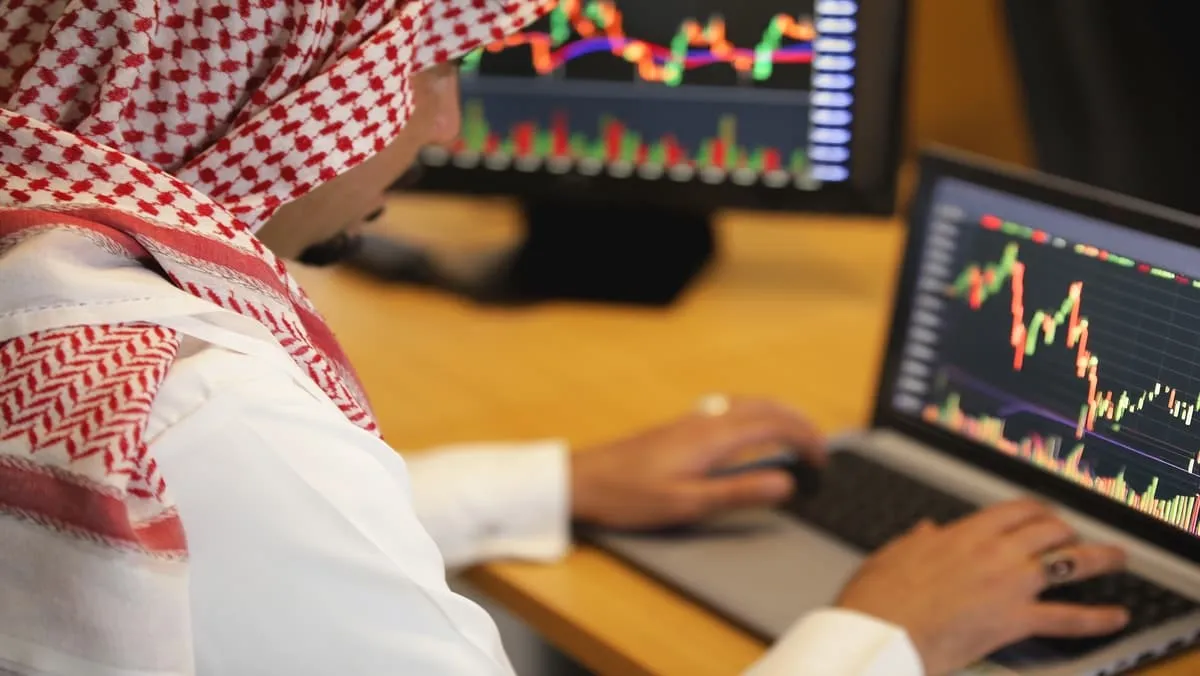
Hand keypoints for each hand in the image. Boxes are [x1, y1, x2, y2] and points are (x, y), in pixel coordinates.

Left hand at [569, 397, 824, 528]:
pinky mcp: (680, 426)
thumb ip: (740, 491)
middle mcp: (706, 420)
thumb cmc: (630, 496)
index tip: (821, 461)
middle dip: (799, 421)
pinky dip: (756, 414)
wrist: (584, 480)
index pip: (775, 425)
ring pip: (748, 403)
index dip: (806, 439)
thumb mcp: (689, 503)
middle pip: (766, 406)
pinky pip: (731, 408)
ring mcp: (692, 420)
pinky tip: (750, 431)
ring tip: (795, 433)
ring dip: (778, 413)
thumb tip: (785, 482)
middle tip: (820, 446)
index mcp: (714, 437)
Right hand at [836, 499, 1128, 675]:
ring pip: (1068, 563)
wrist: (882, 630)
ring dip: (1099, 558)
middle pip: (1049, 530)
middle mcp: (994, 552)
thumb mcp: (893, 555)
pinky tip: (1116, 617)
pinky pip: (1067, 618)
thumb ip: (916, 541)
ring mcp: (1010, 585)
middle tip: (1075, 537)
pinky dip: (1097, 618)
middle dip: (1068, 532)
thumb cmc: (879, 597)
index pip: (1016, 510)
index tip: (1046, 514)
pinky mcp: (1015, 620)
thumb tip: (924, 531)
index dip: (1038, 510)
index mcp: (964, 533)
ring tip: (1117, 558)